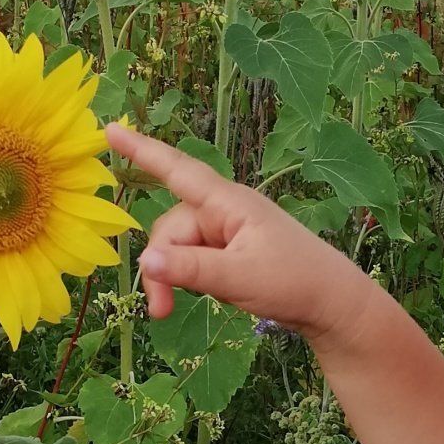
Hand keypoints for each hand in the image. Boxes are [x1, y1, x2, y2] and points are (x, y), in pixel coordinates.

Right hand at [104, 121, 368, 342]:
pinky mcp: (230, 251)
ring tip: (170, 313)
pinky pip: (194, 258)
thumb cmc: (294, 282)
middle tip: (160, 312)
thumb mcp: (237, 278)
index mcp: (228, 203)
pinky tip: (203, 295)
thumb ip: (189, 269)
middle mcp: (224, 210)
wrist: (333, 304)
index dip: (142, 151)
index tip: (110, 129)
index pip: (177, 170)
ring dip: (172, 278)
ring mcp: (227, 231)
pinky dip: (188, 278)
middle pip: (171, 228)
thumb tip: (144, 260)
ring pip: (178, 248)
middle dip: (161, 267)